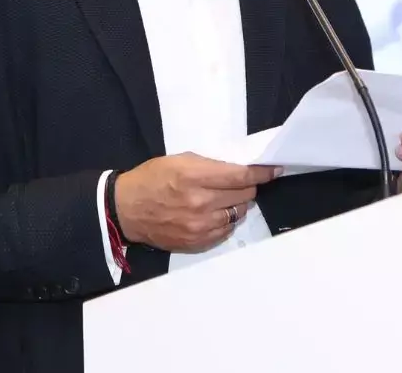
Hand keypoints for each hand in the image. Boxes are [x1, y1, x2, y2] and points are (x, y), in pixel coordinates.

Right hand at [114, 153, 279, 252]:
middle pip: (244, 196)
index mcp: (195, 177)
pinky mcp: (198, 241)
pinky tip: (214, 213)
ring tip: (222, 199)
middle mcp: (201, 203)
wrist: (126, 210)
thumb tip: (238, 171)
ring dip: (236, 205)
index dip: (262, 174)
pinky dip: (226, 220)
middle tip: (239, 183)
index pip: (241, 177)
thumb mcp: (179, 160)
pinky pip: (226, 230)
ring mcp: (200, 226)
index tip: (274, 170)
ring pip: (238, 214)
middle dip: (247, 188)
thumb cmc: (151, 178)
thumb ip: (210, 165)